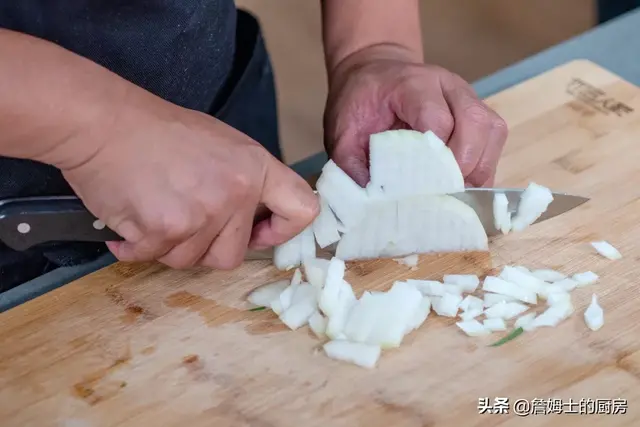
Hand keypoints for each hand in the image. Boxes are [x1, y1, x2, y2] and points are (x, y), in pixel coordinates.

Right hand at [61, 96, 318, 268]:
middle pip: (232, 256)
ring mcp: (203, 212)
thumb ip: (244, 182)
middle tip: (181, 219)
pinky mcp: (166, 228)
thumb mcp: (221, 145)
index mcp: (256, 167)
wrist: (103, 122)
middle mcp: (237, 191)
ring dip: (168, 246)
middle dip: (204, 247)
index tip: (258, 234)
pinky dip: (137, 246)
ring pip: (190, 261)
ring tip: (152, 208)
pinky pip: (153, 258)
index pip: (302, 210)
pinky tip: (130, 220)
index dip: (282, 232)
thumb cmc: (157, 130)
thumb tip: (255, 222)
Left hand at [324, 45, 507, 187]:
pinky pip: (494, 139)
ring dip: (479, 167)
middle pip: (475, 122)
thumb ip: (351, 162)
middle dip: (464, 165)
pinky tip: (464, 184)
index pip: (437, 119)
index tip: (423, 186)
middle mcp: (447, 86)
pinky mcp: (477, 111)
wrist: (375, 71)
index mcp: (411, 84)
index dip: (435, 156)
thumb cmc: (359, 102)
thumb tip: (374, 198)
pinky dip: (483, 166)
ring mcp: (467, 96)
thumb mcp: (342, 129)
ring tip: (457, 193)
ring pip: (492, 130)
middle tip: (445, 194)